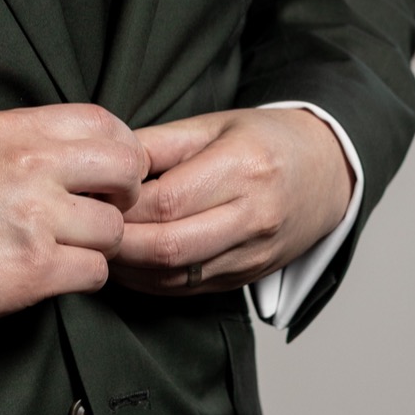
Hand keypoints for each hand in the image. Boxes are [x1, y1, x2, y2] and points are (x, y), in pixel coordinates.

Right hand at [0, 104, 146, 334]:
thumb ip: (32, 142)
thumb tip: (93, 152)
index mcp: (15, 129)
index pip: (106, 123)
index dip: (121, 153)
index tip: (109, 178)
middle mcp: (29, 164)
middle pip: (127, 170)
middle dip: (123, 198)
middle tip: (98, 215)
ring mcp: (33, 217)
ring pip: (115, 229)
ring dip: (98, 246)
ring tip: (63, 250)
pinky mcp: (33, 268)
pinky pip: (95, 273)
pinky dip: (79, 279)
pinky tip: (49, 275)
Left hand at [113, 107, 351, 295]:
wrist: (328, 171)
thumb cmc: (266, 140)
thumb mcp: (213, 124)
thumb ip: (157, 144)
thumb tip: (103, 163)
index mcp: (245, 168)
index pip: (166, 201)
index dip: (120, 205)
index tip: (90, 195)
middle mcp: (254, 216)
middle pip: (168, 247)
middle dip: (117, 242)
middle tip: (86, 227)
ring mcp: (255, 253)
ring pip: (176, 277)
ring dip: (129, 268)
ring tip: (100, 245)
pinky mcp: (249, 276)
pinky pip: (190, 290)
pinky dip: (151, 282)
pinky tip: (129, 264)